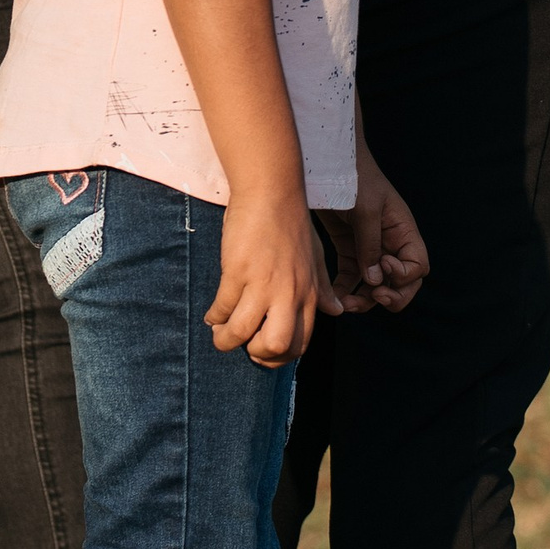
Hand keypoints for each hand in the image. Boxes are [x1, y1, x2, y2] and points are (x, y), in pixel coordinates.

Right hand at [209, 187, 337, 366]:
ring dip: (227, 340)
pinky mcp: (238, 271)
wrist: (271, 191)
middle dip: (256, 355)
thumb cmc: (292, 223)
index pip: (301, 343)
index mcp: (309, 293)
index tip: (263, 350)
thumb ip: (323, 288)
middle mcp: (289, 293)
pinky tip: (212, 314)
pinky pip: (222, 307)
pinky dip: (214, 317)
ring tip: (220, 332)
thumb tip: (337, 311)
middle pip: (276, 345)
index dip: (280, 357)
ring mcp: (263, 283)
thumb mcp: (315, 258)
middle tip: (244, 344)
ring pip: (243, 331)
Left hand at [324, 141, 430, 313]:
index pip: (417, 266)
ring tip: (347, 306)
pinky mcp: (348, 250)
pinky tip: (334, 298)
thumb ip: (370, 245)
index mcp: (403, 231)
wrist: (328, 164)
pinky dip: (345, 291)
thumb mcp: (366, 209)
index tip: (382, 266)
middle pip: (402, 283)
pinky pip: (351, 279)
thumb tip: (373, 281)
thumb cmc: (354, 178)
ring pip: (375, 286)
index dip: (404, 275)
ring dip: (364, 300)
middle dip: (391, 297)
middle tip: (373, 297)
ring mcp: (369, 249)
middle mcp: (390, 244)